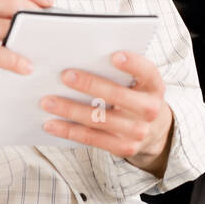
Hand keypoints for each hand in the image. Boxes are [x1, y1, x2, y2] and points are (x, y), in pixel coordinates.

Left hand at [39, 51, 172, 171]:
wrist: (156, 131)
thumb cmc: (139, 96)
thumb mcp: (141, 82)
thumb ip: (124, 71)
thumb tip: (85, 56)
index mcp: (154, 86)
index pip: (147, 71)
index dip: (132, 63)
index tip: (114, 55)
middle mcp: (149, 109)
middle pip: (117, 96)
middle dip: (89, 85)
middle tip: (65, 75)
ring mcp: (137, 131)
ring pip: (99, 119)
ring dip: (70, 109)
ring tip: (48, 101)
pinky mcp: (123, 148)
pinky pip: (91, 138)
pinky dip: (69, 130)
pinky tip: (51, 123)